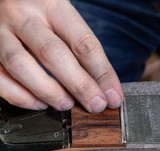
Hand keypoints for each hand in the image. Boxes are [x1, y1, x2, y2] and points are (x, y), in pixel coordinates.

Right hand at [0, 0, 122, 112]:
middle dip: (79, 85)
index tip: (113, 95)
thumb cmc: (39, 8)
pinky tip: (37, 103)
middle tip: (95, 104)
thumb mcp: (62, 16)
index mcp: (52, 4)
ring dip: (48, 91)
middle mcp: (23, 14)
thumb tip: (103, 85)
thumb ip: (78, 44)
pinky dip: (18, 95)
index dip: (102, 73)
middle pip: (53, 54)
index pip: (83, 43)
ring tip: (67, 104)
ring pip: (20, 65)